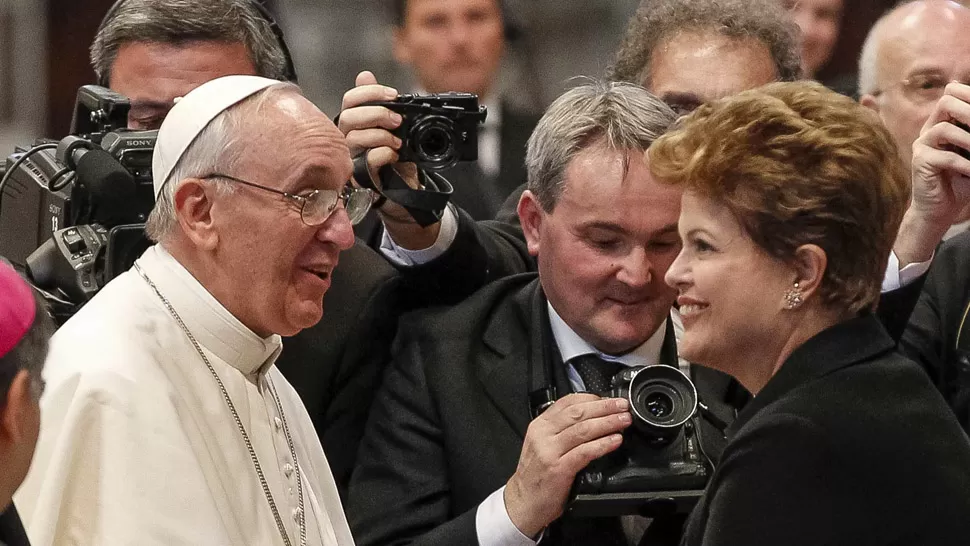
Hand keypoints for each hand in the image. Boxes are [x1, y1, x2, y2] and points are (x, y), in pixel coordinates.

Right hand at [339, 71, 437, 247]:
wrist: (405, 189)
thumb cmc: (395, 158)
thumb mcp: (393, 128)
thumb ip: (380, 103)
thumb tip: (364, 75)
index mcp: (355, 124)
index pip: (350, 100)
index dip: (369, 92)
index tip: (393, 94)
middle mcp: (347, 139)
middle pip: (348, 117)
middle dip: (376, 113)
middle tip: (397, 120)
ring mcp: (351, 158)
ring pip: (355, 138)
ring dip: (381, 135)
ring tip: (398, 142)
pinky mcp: (360, 177)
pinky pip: (366, 159)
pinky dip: (383, 153)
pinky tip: (394, 154)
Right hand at [504, 394, 631, 537]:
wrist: (523, 502)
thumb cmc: (537, 476)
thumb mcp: (543, 445)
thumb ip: (561, 430)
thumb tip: (592, 418)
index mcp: (540, 425)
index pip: (568, 402)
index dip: (592, 398)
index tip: (610, 400)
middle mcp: (543, 434)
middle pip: (578, 413)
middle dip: (604, 407)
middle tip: (622, 406)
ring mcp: (549, 451)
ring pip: (583, 429)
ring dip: (608, 423)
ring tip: (623, 421)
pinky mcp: (558, 468)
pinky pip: (585, 451)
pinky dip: (603, 444)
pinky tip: (615, 441)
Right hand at [897, 83, 969, 264]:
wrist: (940, 209)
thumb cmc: (962, 180)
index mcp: (943, 122)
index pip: (951, 94)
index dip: (968, 93)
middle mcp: (930, 130)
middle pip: (946, 102)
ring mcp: (922, 145)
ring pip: (945, 128)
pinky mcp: (920, 162)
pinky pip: (945, 157)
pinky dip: (965, 164)